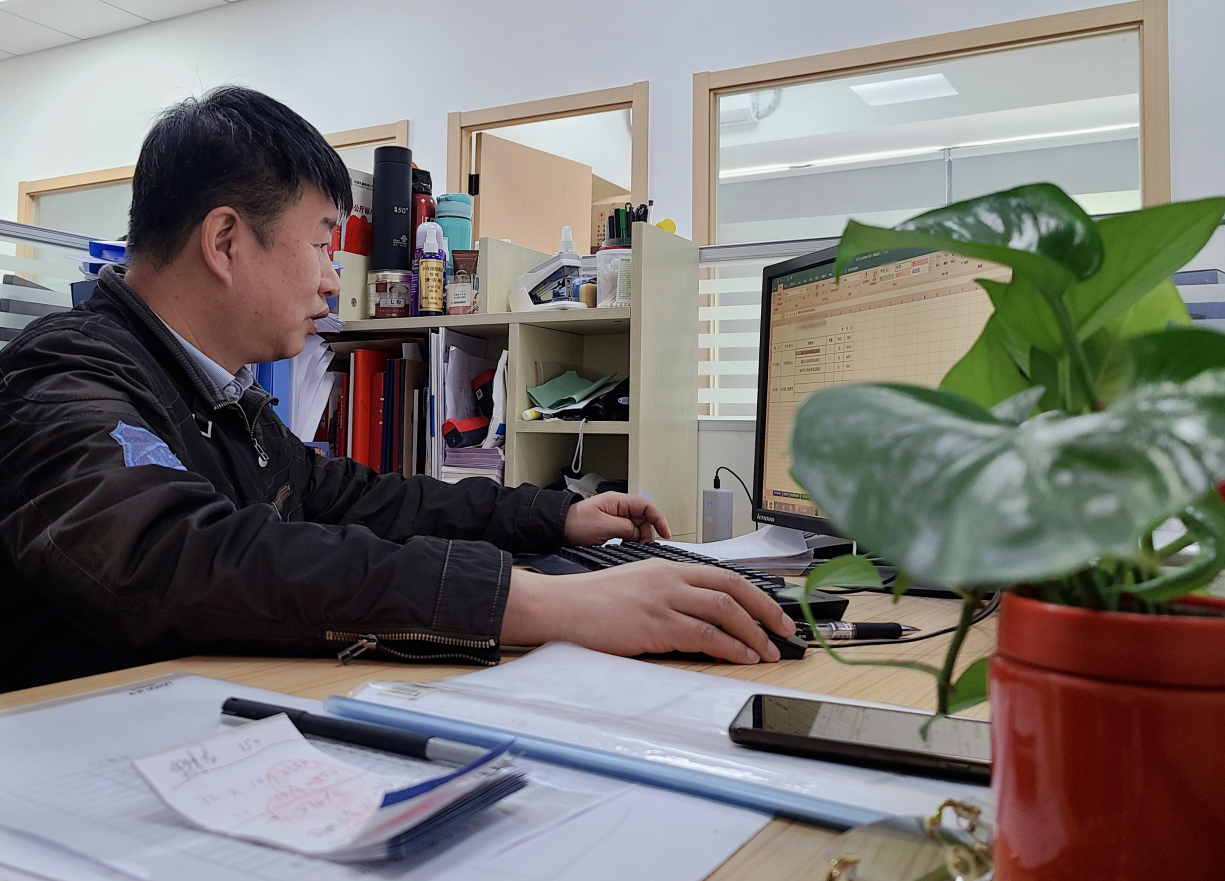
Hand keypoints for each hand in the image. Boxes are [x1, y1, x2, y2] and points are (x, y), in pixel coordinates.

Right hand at [501, 559, 795, 663]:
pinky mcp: (655, 624)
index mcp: (668, 567)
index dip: (757, 594)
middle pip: (733, 589)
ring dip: (753, 634)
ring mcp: (663, 599)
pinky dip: (729, 646)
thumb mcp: (637, 586)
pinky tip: (742, 657)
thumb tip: (700, 617)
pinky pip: (704, 634)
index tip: (774, 611)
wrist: (559, 606)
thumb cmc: (592, 602)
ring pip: (724, 610)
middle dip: (766, 611)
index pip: (725, 575)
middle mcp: (671, 578)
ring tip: (768, 652)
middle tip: (785, 631)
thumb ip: (669, 594)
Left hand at [564, 493, 670, 544]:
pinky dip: (631, 539)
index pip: (647, 506)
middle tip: (644, 546)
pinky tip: (627, 545)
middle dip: (648, 532)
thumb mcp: (605, 526)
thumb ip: (627, 528)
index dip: (659, 519)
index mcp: (619, 501)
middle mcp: (618, 507)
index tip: (665, 534)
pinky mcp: (610, 526)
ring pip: (636, 526)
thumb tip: (640, 533)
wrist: (557, 528)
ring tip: (635, 546)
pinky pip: (627, 532)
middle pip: (644, 518)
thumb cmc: (574, 524)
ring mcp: (614, 516)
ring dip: (639, 537)